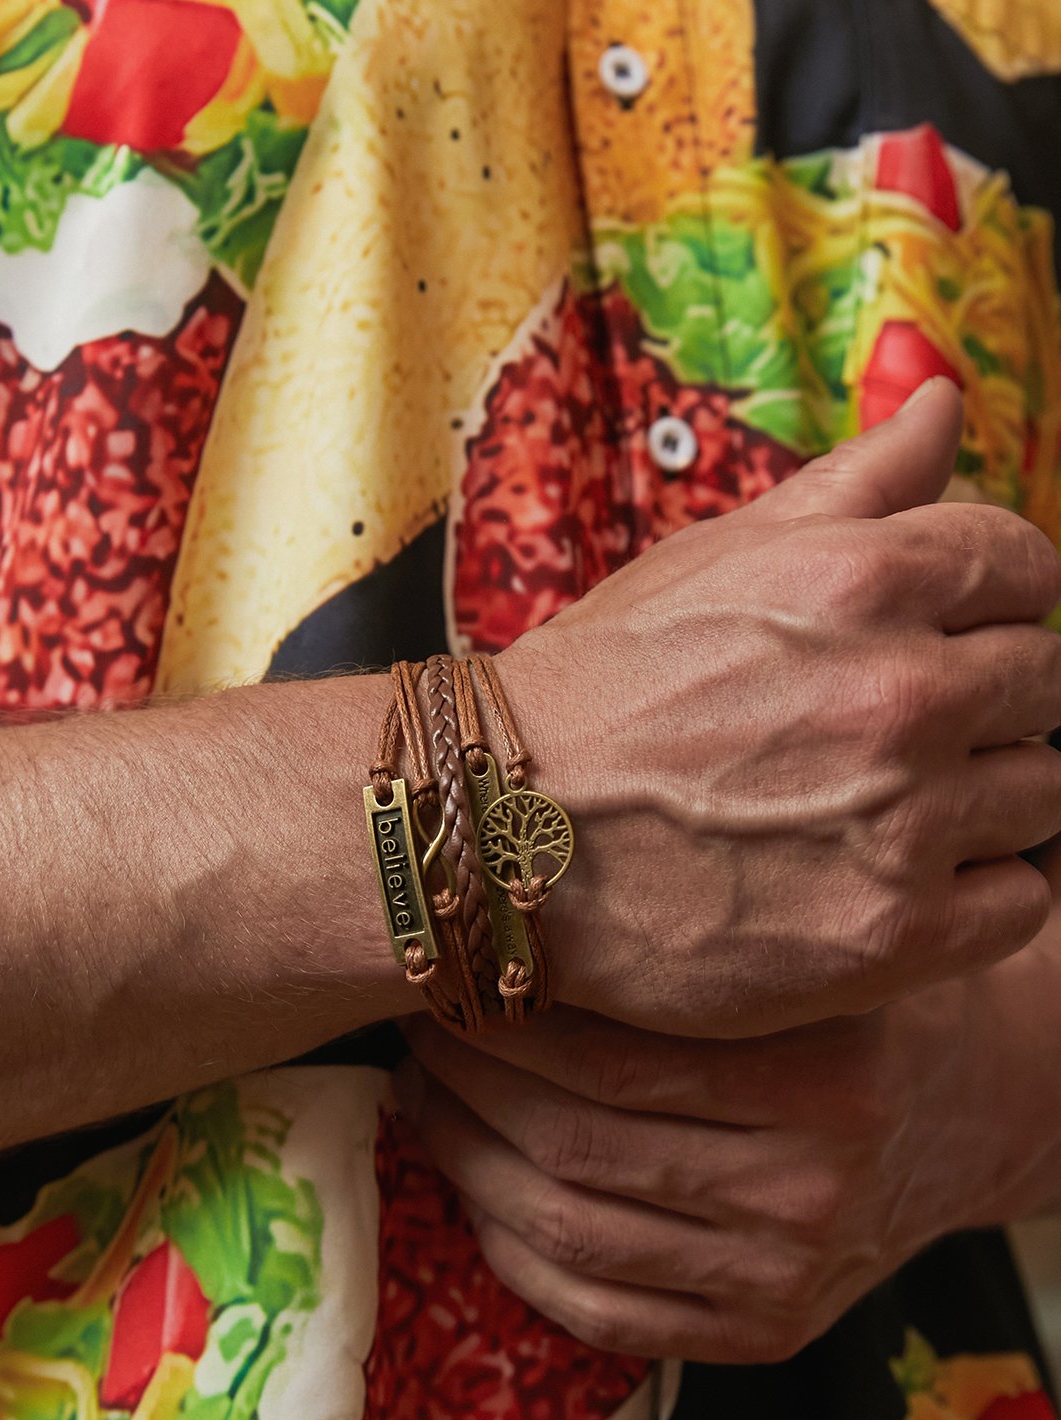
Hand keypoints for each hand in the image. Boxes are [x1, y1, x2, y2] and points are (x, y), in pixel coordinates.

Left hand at [398, 983, 1059, 1363]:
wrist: (967, 1112)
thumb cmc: (856, 1015)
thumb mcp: (799, 963)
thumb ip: (682, 964)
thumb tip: (499, 941)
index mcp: (822, 1080)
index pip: (612, 1061)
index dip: (501, 1028)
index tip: (445, 982)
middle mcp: (808, 1191)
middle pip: (574, 1147)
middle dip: (464, 1088)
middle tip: (417, 1032)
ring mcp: (783, 1278)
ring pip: (568, 1233)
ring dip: (466, 1164)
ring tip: (426, 1099)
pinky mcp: (762, 1334)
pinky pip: (598, 1312)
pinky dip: (512, 1253)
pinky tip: (477, 1189)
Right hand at [497, 379, 1060, 1035]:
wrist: (499, 832)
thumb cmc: (603, 687)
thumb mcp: (716, 556)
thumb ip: (856, 480)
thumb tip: (946, 396)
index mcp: (868, 579)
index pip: (1026, 565)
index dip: (988, 599)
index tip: (941, 633)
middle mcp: (901, 694)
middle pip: (1043, 680)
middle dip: (987, 695)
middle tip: (894, 729)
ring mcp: (902, 823)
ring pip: (1043, 792)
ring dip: (985, 795)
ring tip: (888, 807)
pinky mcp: (890, 936)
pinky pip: (1023, 901)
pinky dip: (980, 890)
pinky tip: (899, 876)